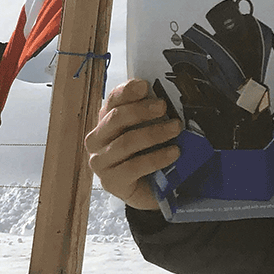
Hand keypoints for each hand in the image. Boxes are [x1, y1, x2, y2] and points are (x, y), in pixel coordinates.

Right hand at [85, 78, 181, 211]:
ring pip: (126, 142)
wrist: (149, 187)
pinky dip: (156, 158)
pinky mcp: (111, 182)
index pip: (113, 99)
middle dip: (141, 110)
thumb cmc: (148, 150)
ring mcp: (101, 162)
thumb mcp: (152, 127)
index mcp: (106, 119)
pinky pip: (133, 167)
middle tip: (163, 107)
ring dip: (154, 133)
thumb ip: (154, 112)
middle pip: (116, 118)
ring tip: (175, 128)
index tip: (145, 85)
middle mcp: (98, 139)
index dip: (127, 91)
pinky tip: (173, 153)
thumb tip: (167, 95)